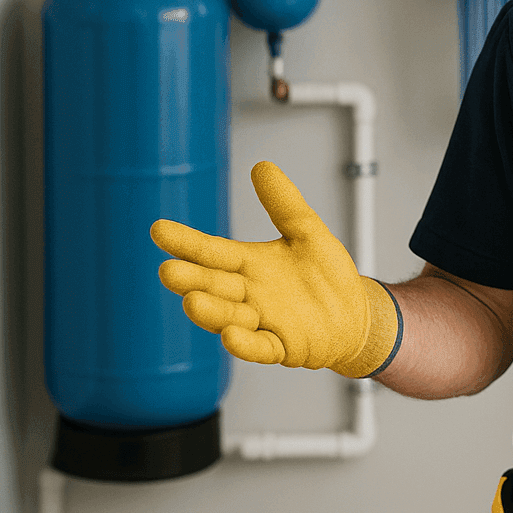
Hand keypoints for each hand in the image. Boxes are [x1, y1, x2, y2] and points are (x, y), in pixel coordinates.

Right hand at [151, 161, 399, 377]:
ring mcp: (262, 322)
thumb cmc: (325, 275)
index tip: (158, 229)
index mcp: (249, 264)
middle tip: (168, 272)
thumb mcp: (308, 232)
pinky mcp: (281, 347)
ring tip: (192, 302)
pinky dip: (245, 344)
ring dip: (212, 312)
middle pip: (213, 285)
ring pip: (228, 317)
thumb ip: (284, 204)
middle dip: (191, 280)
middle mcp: (248, 294)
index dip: (186, 242)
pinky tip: (232, 336)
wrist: (354, 314)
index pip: (212, 251)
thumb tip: (261, 165)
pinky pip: (260, 347)